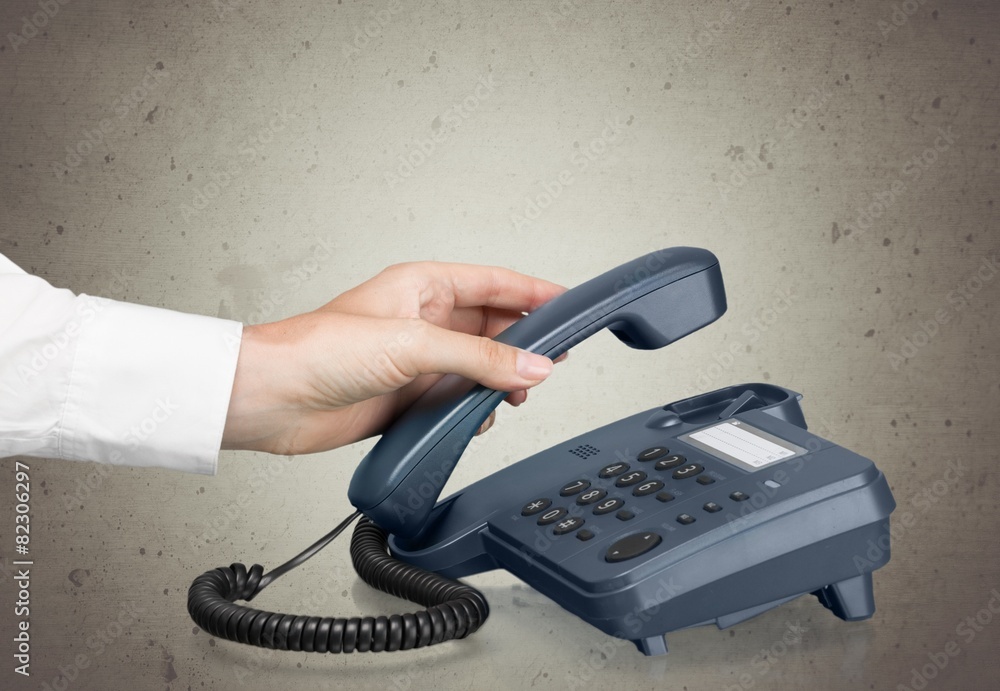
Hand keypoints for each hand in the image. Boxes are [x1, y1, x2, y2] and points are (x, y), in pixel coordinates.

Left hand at [221, 261, 565, 454]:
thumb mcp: (413, 345)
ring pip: (478, 368)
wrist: (273, 400)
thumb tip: (533, 366)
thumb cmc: (320, 351)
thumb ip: (479, 359)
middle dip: (522, 346)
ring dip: (499, 382)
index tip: (570, 306)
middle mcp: (422, 320)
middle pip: (492, 328)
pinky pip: (458, 400)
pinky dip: (475, 409)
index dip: (534, 293)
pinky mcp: (408, 398)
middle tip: (552, 363)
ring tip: (514, 396)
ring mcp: (416, 361)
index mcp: (423, 286)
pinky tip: (478, 416)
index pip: (494, 283)